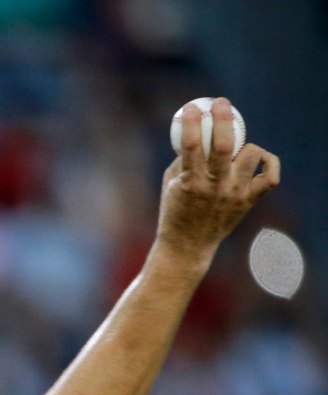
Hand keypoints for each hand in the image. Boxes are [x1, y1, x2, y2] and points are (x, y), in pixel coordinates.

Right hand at [158, 97, 279, 261]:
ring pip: (250, 155)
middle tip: (221, 103)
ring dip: (244, 145)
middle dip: (223, 118)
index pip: (191, 144)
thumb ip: (184, 159)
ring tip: (236, 146)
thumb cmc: (175, 210)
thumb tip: (195, 131)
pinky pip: (270, 176)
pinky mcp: (249, 201)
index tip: (192, 107)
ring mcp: (235, 194)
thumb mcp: (170, 183)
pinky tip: (258, 157)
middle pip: (224, 145)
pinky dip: (268, 162)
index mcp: (190, 182)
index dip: (191, 121)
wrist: (188, 244)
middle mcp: (215, 187)